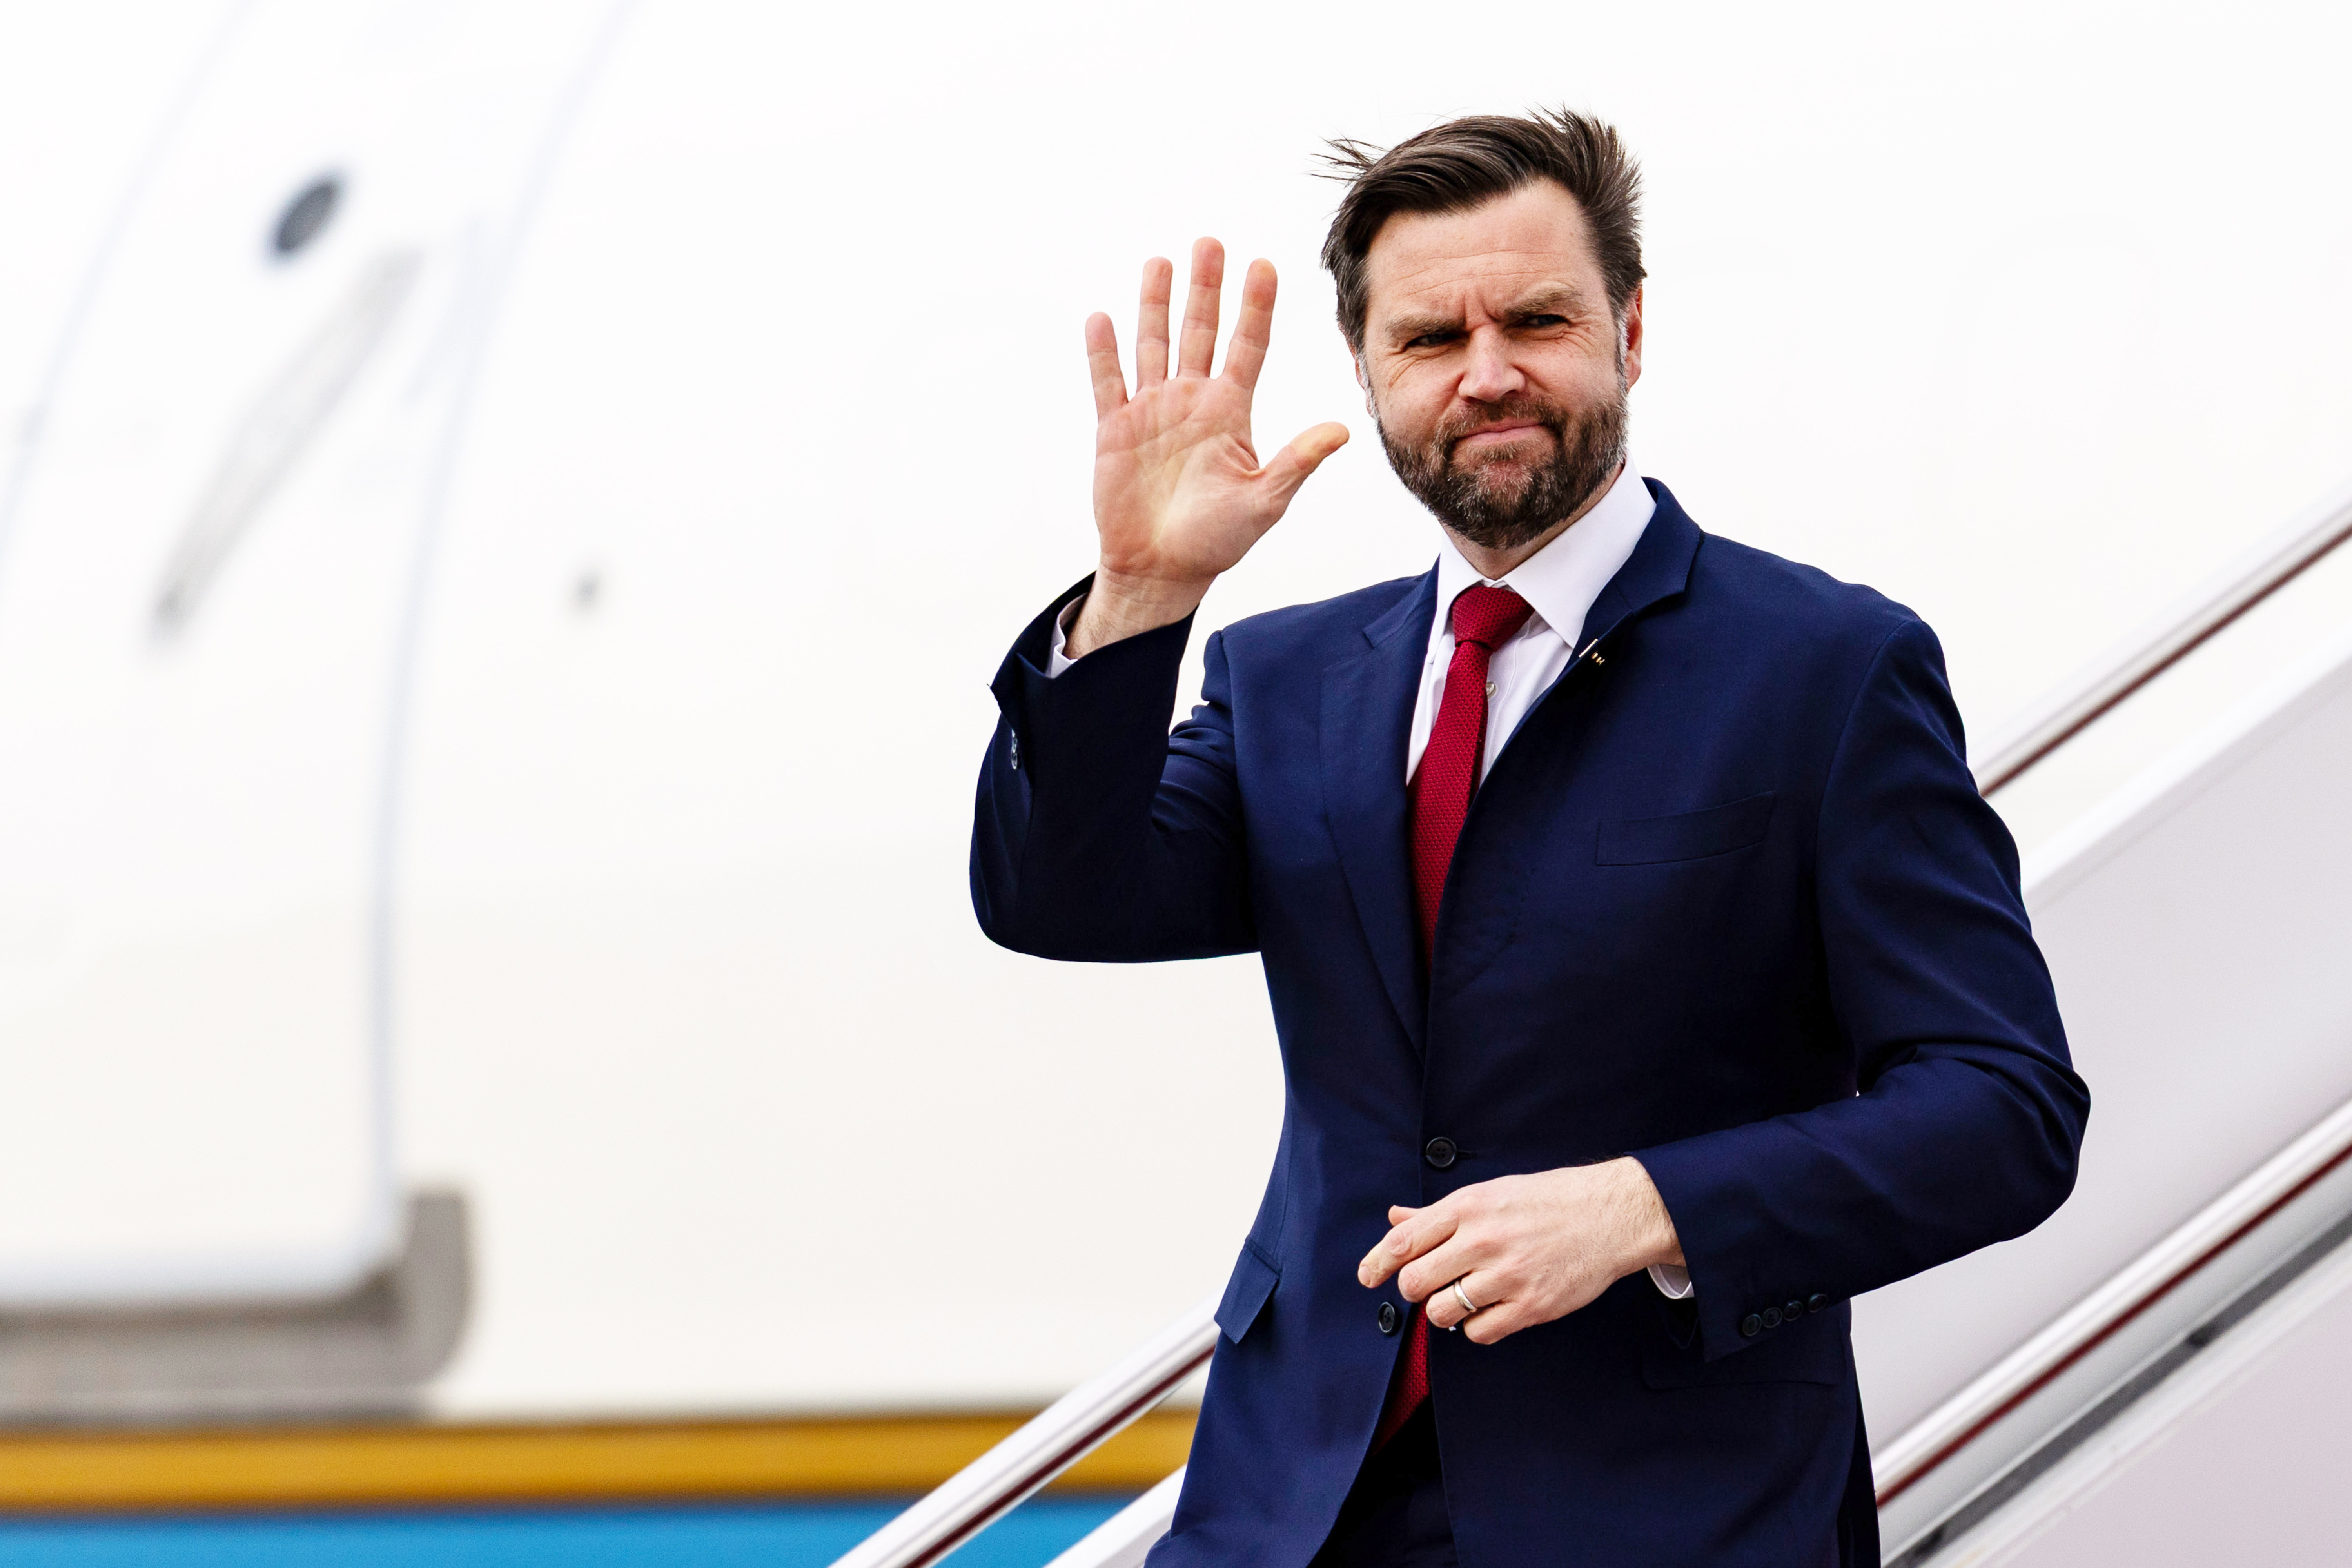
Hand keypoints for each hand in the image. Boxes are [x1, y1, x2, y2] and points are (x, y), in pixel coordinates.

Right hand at [1070, 238, 1349, 656]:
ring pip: (1154, 344)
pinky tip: (1102, 317)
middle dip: (1205, 288)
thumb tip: (1341, 431)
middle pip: (1200, 331)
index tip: (1264, 264)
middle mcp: (1192, 400)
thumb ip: (1298, 461)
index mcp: (1230, 412)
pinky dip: (1103, 352)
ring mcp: (1152, 410)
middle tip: (1210, 242)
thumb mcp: (1265, 502)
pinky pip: (1107, 382)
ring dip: (1155, 304)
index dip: (1255, 307)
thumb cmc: (1216, 540)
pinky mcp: (1114, 428)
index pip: (1248, 346)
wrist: (1162, 569)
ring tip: (1160, 262)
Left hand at [1356, 1159, 1683, 1345]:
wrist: (1609, 1215)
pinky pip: (1478, 1333)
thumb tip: (1395, 1219)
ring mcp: (1508, 1276)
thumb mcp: (1489, 1193)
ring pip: (1442, 1312)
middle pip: (1415, 1282)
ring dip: (1444, 1310)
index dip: (1376, 1263)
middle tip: (1430, 1284)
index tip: (1366, 1277)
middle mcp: (1483, 1240)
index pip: (1403, 1241)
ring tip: (1465, 1295)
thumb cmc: (1547, 1201)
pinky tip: (1490, 1309)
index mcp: (1469, 1207)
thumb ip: (1437, 1213)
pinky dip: (1476, 1327)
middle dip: (1414, 1288)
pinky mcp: (1531, 1307)